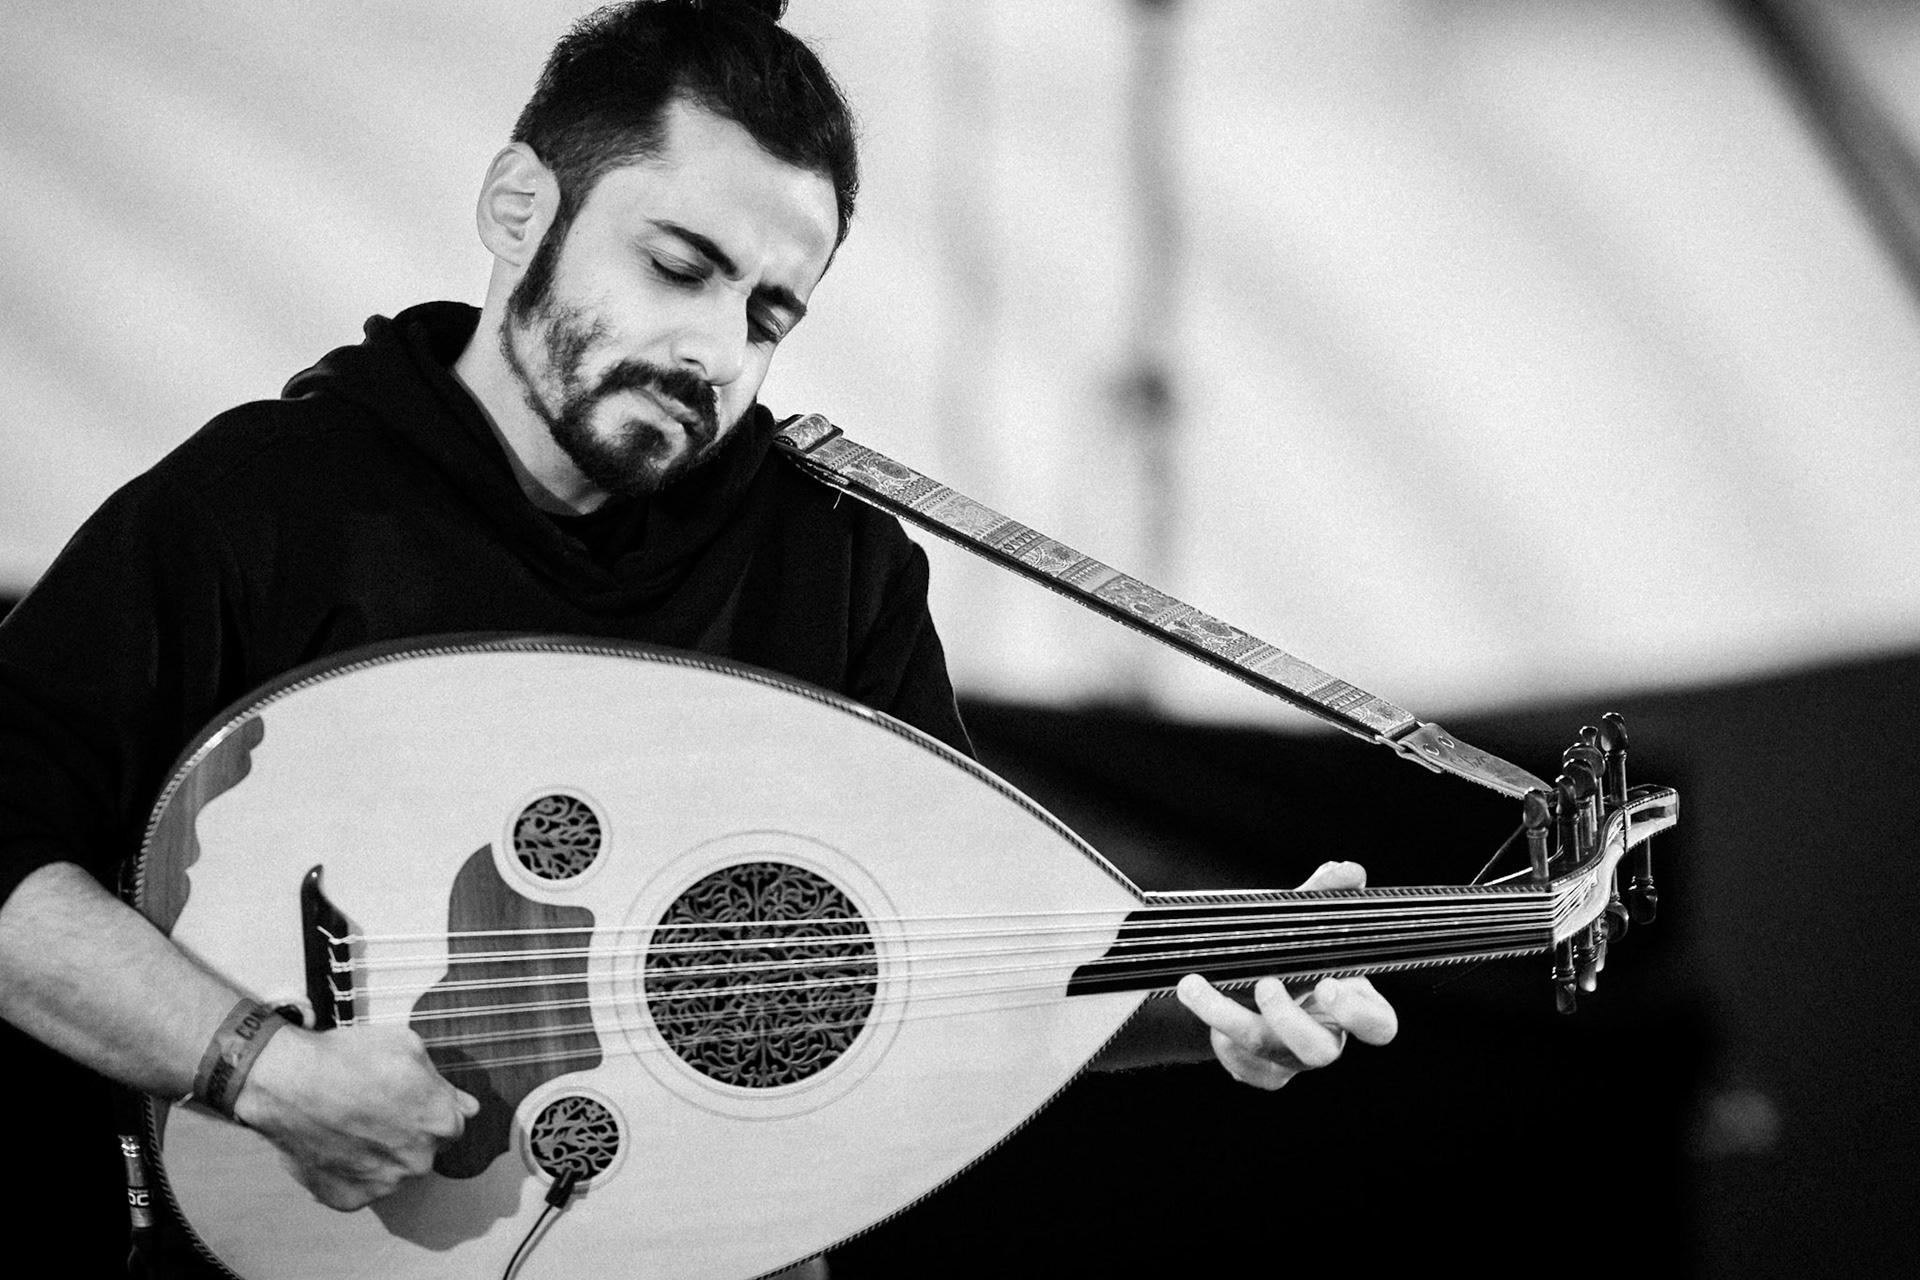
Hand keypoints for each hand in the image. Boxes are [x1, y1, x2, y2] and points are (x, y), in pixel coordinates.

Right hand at [232, 1023, 480, 1209]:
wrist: (290, 1083)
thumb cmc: (351, 1058)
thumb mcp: (408, 1048)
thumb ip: (442, 1083)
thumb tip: (468, 1106)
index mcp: (441, 1123)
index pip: (451, 1125)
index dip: (428, 1111)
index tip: (407, 1102)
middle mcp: (420, 1160)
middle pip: (423, 1151)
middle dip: (408, 1135)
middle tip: (375, 1113)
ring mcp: (385, 1184)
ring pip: (393, 1172)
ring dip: (381, 1156)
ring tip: (351, 1128)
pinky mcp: (350, 1199)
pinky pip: (359, 1188)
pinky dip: (351, 1173)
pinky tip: (336, 1147)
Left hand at [1175, 860, 1398, 1089]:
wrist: (1253, 983)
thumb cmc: (1294, 953)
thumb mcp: (1306, 924)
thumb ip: (1324, 898)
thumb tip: (1348, 869)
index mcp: (1353, 1003)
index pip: (1378, 1024)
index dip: (1357, 1013)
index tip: (1327, 984)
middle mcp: (1327, 1036)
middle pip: (1319, 1050)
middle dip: (1288, 1021)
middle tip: (1264, 984)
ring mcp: (1295, 1059)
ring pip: (1268, 1053)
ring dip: (1227, 1017)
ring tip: (1193, 984)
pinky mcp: (1267, 1073)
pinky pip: (1246, 1070)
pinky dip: (1224, 1046)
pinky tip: (1206, 1020)